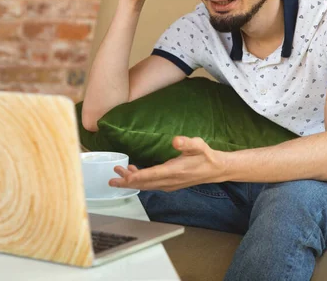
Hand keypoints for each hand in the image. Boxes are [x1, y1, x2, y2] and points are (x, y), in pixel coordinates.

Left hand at [109, 136, 226, 191]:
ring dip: (131, 181)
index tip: (123, 176)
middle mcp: (169, 181)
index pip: (151, 176)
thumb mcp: (199, 146)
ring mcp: (169, 184)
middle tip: (111, 180)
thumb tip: (176, 140)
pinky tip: (133, 172)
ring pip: (146, 185)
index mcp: (174, 171)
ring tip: (118, 173)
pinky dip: (140, 180)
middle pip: (144, 184)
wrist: (215, 170)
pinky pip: (151, 184)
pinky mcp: (169, 184)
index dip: (135, 177)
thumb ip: (187, 143)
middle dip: (126, 182)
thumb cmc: (206, 156)